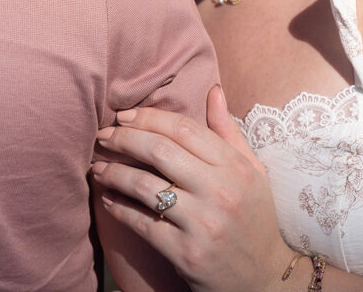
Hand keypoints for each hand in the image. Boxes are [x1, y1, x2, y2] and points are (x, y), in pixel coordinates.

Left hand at [92, 85, 291, 291]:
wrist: (264, 279)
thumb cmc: (256, 218)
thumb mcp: (252, 171)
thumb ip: (229, 130)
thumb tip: (213, 90)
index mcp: (235, 166)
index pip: (184, 129)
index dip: (149, 117)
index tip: (125, 115)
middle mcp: (220, 191)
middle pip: (160, 150)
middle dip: (124, 138)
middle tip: (103, 135)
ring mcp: (203, 223)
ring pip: (145, 186)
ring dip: (114, 172)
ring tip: (98, 167)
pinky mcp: (186, 254)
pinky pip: (142, 224)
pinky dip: (119, 208)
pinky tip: (107, 199)